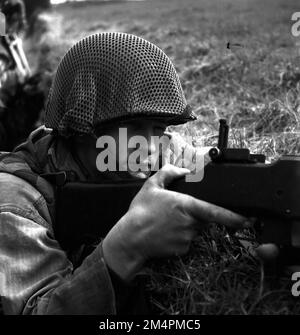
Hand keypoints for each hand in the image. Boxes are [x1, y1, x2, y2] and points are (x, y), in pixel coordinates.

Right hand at [102, 164, 251, 281]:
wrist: (130, 238)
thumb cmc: (140, 212)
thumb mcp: (151, 186)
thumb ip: (169, 173)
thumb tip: (183, 170)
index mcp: (185, 205)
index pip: (215, 211)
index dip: (234, 217)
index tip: (247, 220)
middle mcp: (189, 223)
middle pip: (203, 217)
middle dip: (195, 213)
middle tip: (174, 211)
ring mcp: (187, 238)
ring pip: (195, 229)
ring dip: (187, 224)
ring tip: (166, 221)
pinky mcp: (182, 250)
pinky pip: (188, 241)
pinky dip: (180, 236)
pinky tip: (166, 232)